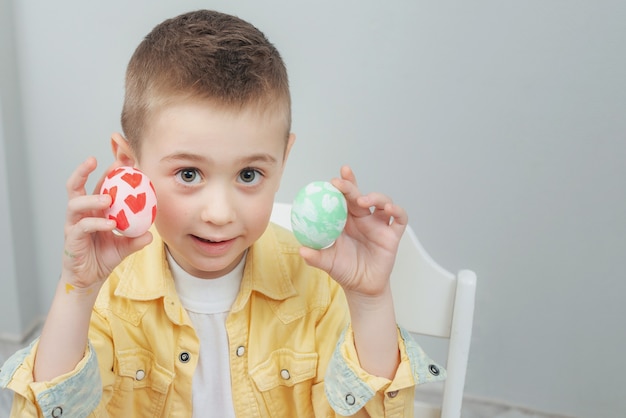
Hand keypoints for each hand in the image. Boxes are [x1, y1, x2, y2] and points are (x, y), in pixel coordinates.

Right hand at [61, 157, 152, 289]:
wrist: (89, 279)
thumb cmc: (103, 258)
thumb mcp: (125, 246)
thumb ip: (136, 239)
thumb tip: (151, 234)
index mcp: (93, 210)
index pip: (98, 186)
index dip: (107, 172)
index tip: (122, 161)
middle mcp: (81, 213)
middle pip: (75, 186)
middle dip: (83, 171)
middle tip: (96, 160)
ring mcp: (73, 224)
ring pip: (75, 203)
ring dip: (92, 198)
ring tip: (108, 199)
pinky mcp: (71, 238)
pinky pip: (82, 226)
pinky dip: (97, 223)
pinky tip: (110, 224)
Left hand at [299, 165, 406, 296]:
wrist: (362, 288)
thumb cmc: (344, 271)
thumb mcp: (327, 263)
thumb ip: (316, 256)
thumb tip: (302, 250)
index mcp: (346, 220)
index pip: (344, 197)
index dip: (341, 185)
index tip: (333, 179)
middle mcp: (363, 219)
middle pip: (359, 195)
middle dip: (351, 185)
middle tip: (341, 183)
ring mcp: (379, 225)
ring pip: (382, 202)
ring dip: (375, 196)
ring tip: (363, 200)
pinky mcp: (392, 235)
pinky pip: (400, 218)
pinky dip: (397, 210)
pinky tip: (389, 209)